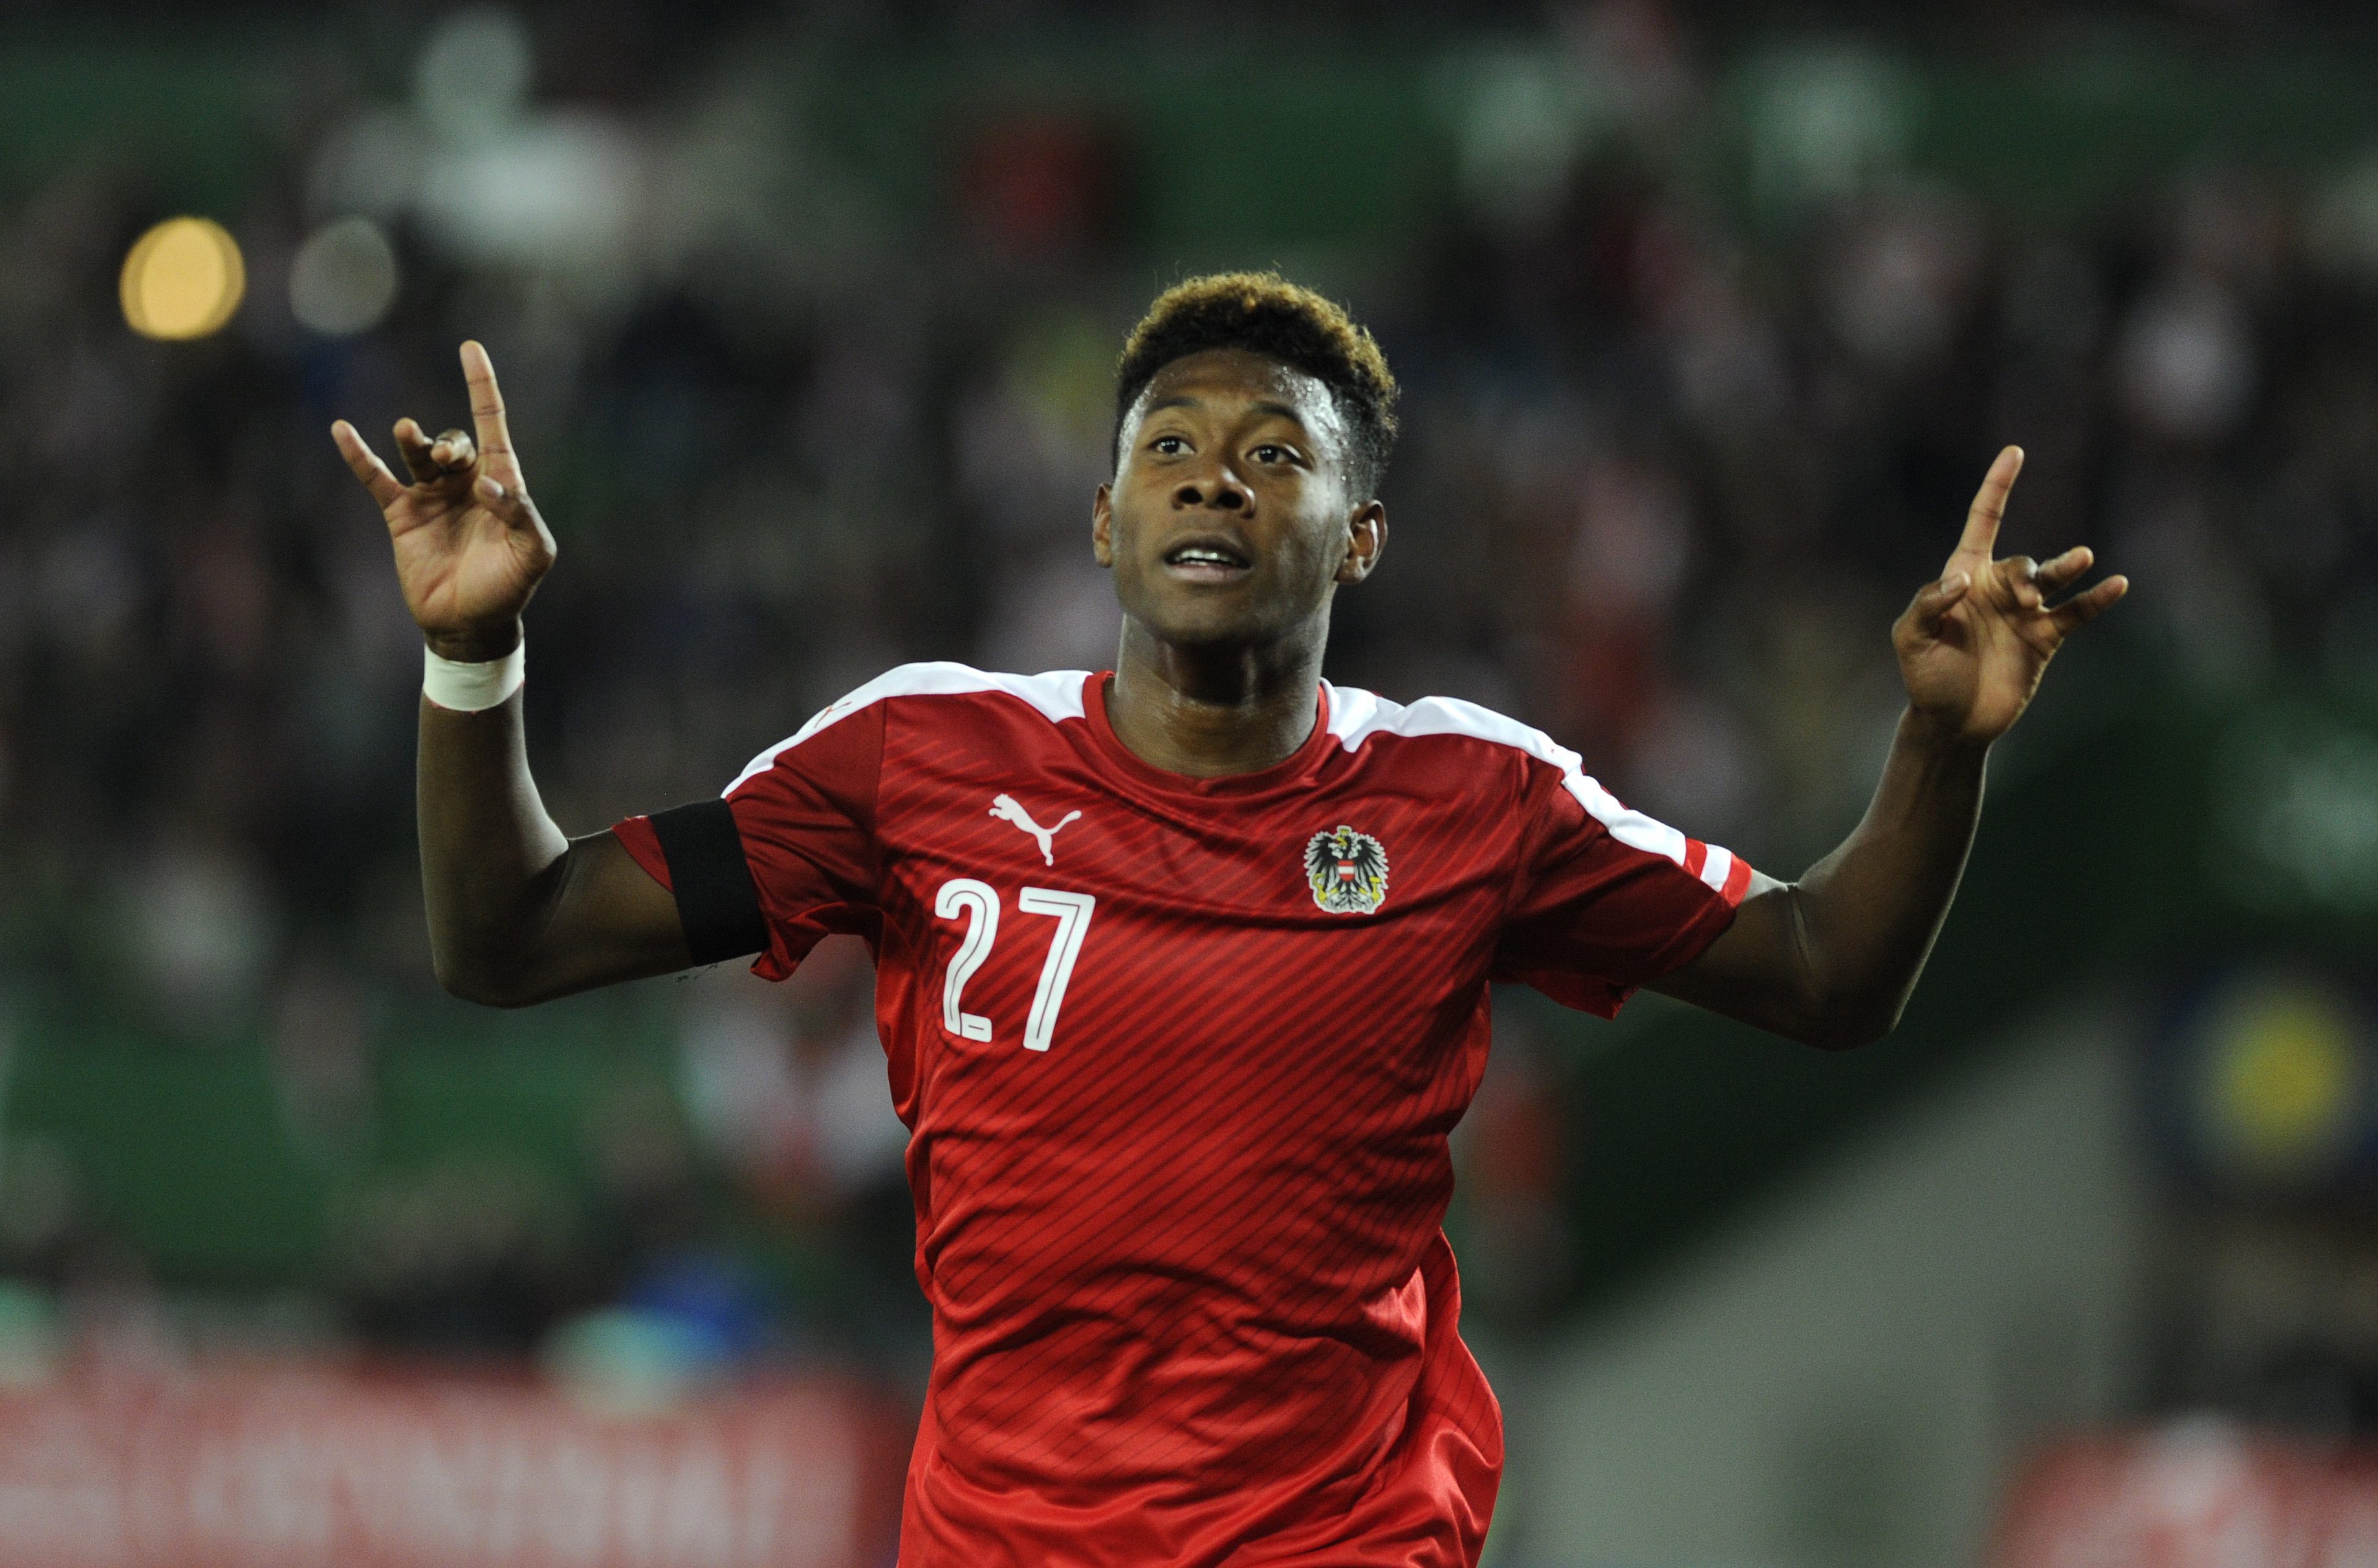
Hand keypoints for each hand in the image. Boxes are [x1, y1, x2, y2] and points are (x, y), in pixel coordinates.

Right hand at [331, 341, 555, 660]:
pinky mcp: (401, 515)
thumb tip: (489, 488)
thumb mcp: (533, 555)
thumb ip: (523, 517)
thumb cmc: (508, 588)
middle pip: (455, 443)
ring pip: (418, 454)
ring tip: (409, 435)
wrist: (469, 624)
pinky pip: (376, 478)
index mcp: (502, 484)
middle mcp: (465, 483)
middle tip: (448, 461)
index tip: (470, 349)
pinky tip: (341, 430)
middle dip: (451, 445)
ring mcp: (431, 496)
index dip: (482, 389)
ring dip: (415, 442)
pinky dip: (359, 456)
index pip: (492, 425)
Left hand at [1892, 446, 2127, 745]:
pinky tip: (2116, 585)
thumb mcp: (1911, 639)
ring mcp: (2025, 611)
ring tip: (2080, 559)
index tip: (2014, 453)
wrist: (1953, 721)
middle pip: (2022, 562)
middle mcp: (1997, 588)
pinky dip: (2097, 599)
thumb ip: (1928, 605)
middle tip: (2023, 596)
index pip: (1984, 521)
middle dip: (2026, 574)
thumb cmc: (1925, 677)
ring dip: (2067, 567)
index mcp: (1963, 576)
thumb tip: (1962, 580)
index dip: (1997, 488)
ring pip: (2053, 579)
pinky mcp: (2045, 637)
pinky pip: (2076, 612)